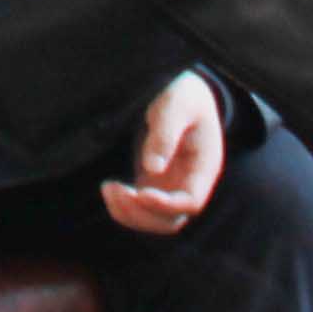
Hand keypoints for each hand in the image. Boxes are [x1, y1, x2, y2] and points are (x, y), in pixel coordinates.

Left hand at [102, 72, 226, 236]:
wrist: (183, 91)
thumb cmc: (184, 95)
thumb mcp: (177, 105)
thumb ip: (166, 134)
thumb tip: (153, 168)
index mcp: (204, 167)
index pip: (191, 201)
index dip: (166, 204)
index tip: (140, 193)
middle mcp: (190, 183)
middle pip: (171, 220)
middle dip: (142, 213)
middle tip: (115, 191)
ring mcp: (172, 186)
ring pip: (154, 219)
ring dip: (130, 213)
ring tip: (108, 189)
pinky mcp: (154, 183)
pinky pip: (141, 207)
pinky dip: (124, 206)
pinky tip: (109, 188)